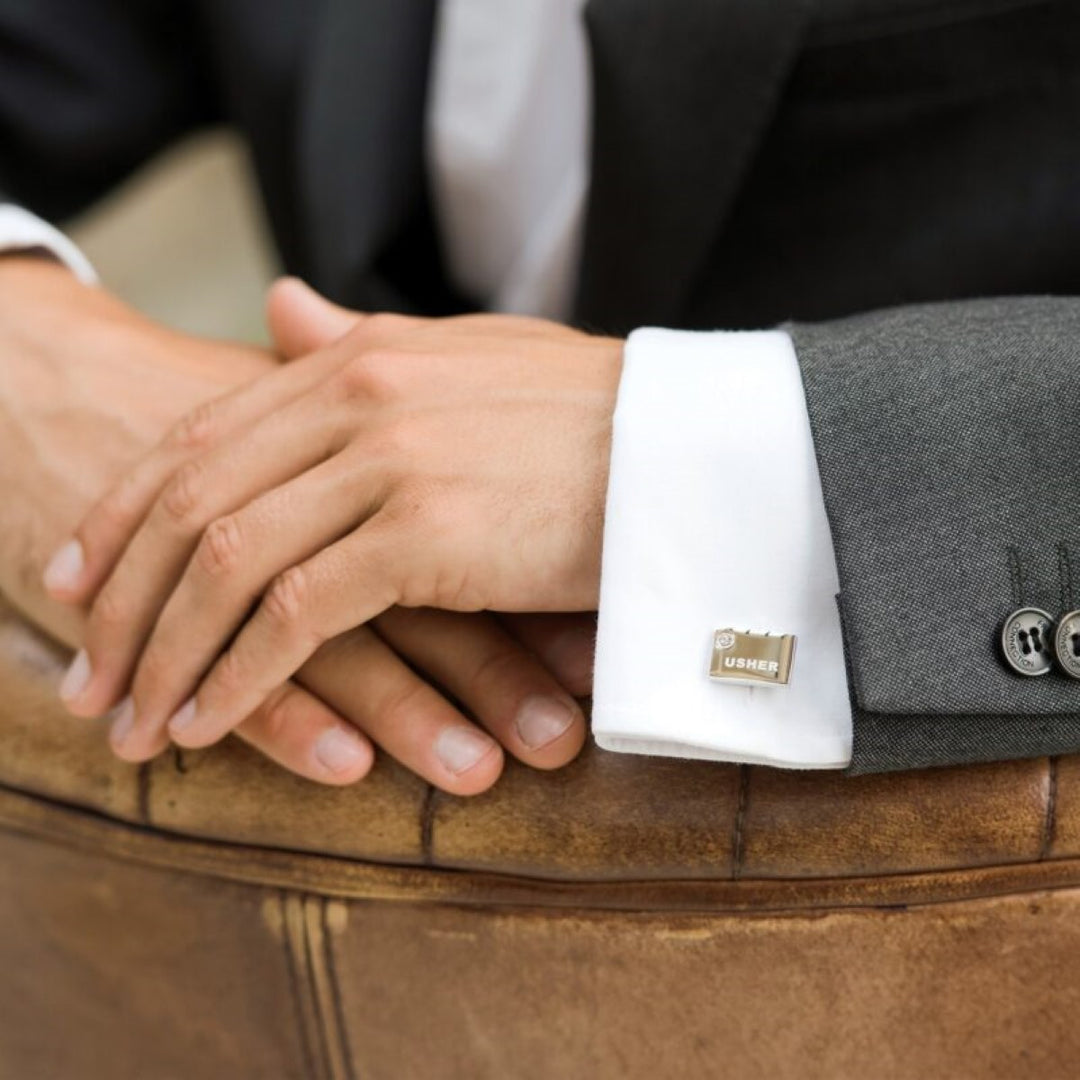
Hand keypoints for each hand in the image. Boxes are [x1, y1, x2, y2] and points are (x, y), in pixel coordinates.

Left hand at [34, 270, 595, 789]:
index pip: (201, 437)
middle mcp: (357, 396)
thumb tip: (279, 307)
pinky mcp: (427, 533)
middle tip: (86, 675)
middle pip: (195, 502)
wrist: (691, 446)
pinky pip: (299, 614)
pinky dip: (242, 674)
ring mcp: (388, 461)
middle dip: (122, 599)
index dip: (124, 514)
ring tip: (131, 720)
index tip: (79, 579)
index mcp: (356, 357)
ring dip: (168, 653)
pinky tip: (209, 723)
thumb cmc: (589, 414)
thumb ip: (359, 340)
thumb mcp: (465, 357)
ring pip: (230, 562)